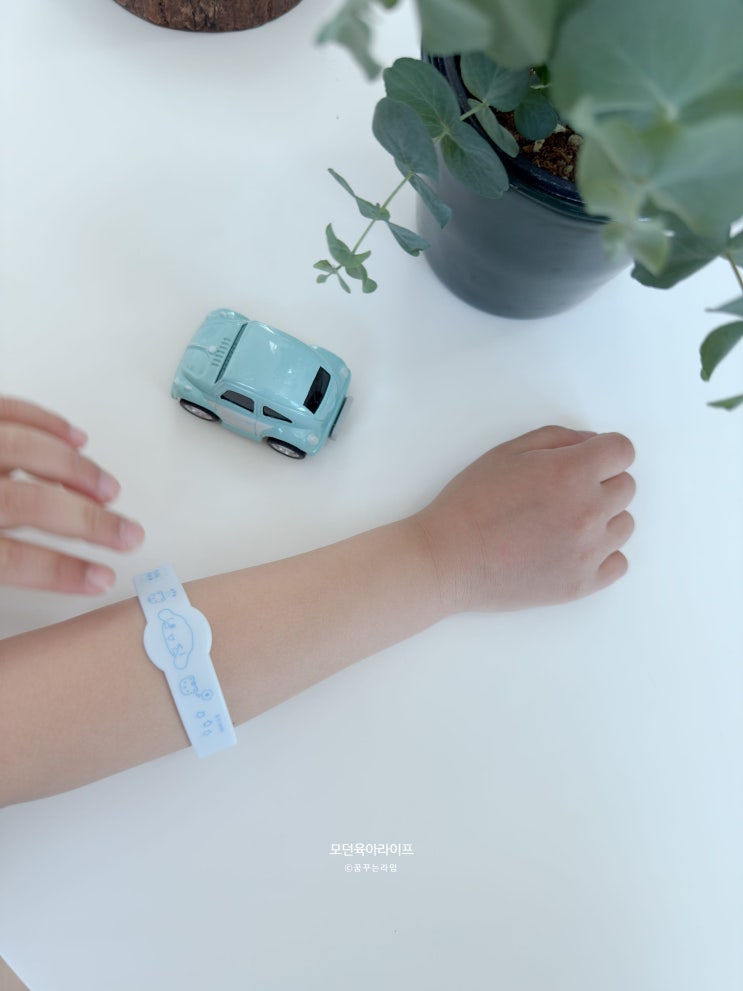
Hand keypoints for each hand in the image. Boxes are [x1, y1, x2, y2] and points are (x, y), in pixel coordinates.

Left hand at [0, 397, 144, 592]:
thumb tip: (31, 571)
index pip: (13, 558)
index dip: (61, 570)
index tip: (101, 579)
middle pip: (29, 503)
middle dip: (88, 521)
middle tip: (127, 534)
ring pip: (25, 450)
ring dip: (77, 471)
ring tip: (109, 490)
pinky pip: (8, 410)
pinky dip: (46, 422)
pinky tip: (76, 439)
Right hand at [414, 425, 635, 612]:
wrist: (447, 558)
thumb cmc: (470, 503)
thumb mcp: (507, 452)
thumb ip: (557, 439)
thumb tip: (591, 443)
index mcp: (571, 473)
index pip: (623, 451)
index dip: (605, 451)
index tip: (590, 460)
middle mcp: (588, 511)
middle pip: (626, 487)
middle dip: (601, 483)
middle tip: (564, 493)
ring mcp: (588, 551)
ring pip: (624, 525)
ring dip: (603, 519)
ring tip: (563, 523)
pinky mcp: (582, 584)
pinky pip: (618, 563)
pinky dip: (602, 554)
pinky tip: (572, 549)